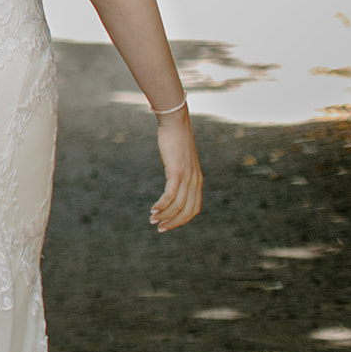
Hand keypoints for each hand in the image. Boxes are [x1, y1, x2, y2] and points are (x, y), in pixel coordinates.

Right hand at [149, 109, 202, 231]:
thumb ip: (178, 174)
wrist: (175, 124)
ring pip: (178, 205)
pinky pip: (170, 193)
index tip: (168, 225)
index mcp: (197, 181)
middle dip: (173, 222)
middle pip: (187, 211)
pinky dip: (162, 204)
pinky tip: (153, 209)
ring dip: (165, 215)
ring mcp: (187, 176)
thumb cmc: (175, 142)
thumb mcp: (179, 161)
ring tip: (153, 219)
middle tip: (159, 227)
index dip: (181, 220)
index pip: (194, 208)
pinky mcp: (176, 171)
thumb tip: (171, 182)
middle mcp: (195, 181)